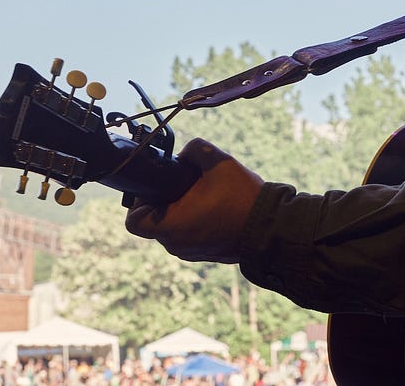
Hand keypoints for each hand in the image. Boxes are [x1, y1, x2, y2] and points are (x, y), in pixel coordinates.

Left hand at [124, 137, 265, 262]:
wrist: (271, 228)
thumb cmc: (242, 198)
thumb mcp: (217, 161)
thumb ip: (193, 150)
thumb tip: (183, 156)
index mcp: (172, 225)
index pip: (133, 220)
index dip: (138, 200)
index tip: (156, 186)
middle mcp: (176, 244)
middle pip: (153, 221)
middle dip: (163, 200)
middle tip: (183, 183)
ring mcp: (190, 253)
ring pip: (171, 228)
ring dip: (179, 211)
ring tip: (201, 194)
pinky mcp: (204, 254)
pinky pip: (187, 235)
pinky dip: (192, 221)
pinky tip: (212, 206)